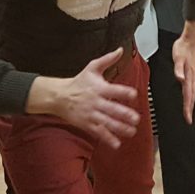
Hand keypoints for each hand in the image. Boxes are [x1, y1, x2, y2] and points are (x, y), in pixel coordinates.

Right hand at [25, 50, 140, 148]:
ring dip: (120, 128)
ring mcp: (91, 114)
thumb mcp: (92, 67)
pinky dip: (107, 138)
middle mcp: (96, 102)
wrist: (59, 96)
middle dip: (124, 114)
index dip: (123, 92)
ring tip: (132, 131)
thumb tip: (121, 49)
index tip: (134, 95)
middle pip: (111, 109)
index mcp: (99, 88)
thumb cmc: (79, 82)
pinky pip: (98, 132)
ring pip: (107, 122)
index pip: (113, 90)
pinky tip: (117, 144)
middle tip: (136, 118)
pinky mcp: (87, 124)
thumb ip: (108, 59)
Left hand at [172, 23, 194, 123]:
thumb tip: (180, 79)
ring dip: (190, 102)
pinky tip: (189, 96)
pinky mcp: (192, 72)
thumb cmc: (184, 48)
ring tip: (188, 112)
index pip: (188, 95)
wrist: (191, 39)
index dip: (187, 107)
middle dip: (189, 108)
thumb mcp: (178, 58)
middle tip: (188, 119)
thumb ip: (178, 69)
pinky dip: (190, 94)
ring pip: (192, 92)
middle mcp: (193, 77)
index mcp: (189, 75)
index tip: (187, 117)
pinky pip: (192, 87)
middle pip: (191, 96)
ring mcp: (193, 75)